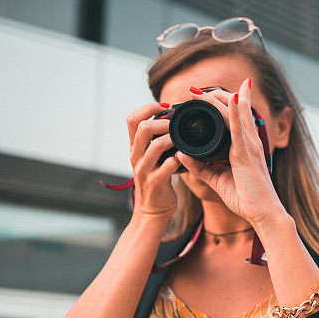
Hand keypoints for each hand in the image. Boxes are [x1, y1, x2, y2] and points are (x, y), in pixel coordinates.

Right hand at [126, 101, 180, 221]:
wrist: (152, 211)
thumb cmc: (157, 181)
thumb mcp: (150, 159)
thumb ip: (155, 142)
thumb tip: (171, 121)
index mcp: (134, 148)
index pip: (132, 119)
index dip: (148, 107)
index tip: (165, 106)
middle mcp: (136, 156)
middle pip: (142, 127)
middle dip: (162, 121)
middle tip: (176, 124)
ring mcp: (144, 170)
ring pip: (156, 146)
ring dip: (173, 139)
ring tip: (183, 140)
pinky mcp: (156, 182)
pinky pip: (169, 166)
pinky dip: (180, 159)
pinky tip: (186, 158)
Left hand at [174, 78, 286, 225]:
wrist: (264, 214)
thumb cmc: (247, 199)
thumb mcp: (218, 180)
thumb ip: (200, 167)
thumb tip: (181, 155)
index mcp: (245, 146)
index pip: (236, 117)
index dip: (222, 104)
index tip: (202, 96)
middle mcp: (250, 142)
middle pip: (235, 109)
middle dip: (215, 96)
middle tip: (193, 91)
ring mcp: (250, 146)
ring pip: (236, 113)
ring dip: (218, 99)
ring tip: (197, 91)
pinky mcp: (247, 155)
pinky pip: (239, 129)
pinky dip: (235, 112)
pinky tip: (232, 98)